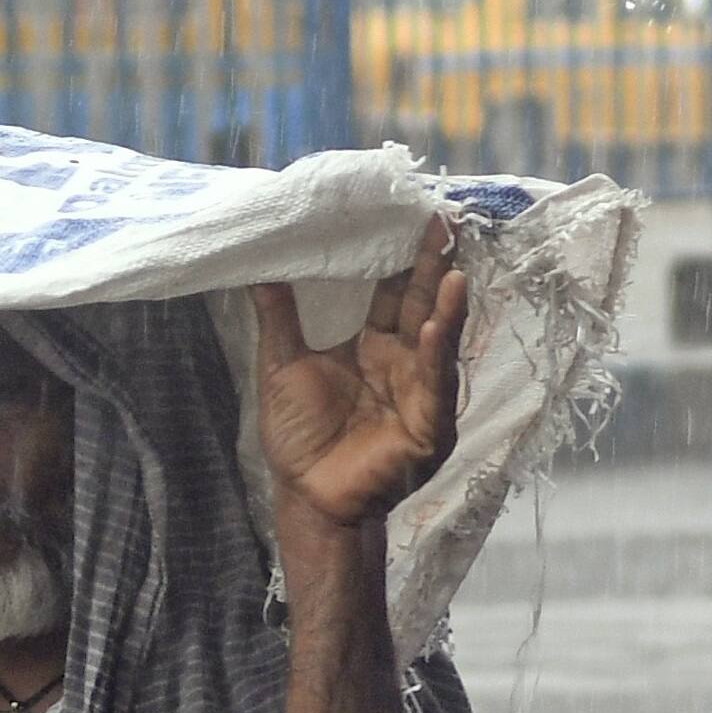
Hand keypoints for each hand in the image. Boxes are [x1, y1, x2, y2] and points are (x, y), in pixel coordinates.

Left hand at [250, 217, 467, 537]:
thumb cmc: (300, 436)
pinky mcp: (428, 427)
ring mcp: (421, 393)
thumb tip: (259, 269)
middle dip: (434, 267)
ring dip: (446, 308)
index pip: (394, 293)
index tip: (414, 216)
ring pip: (438, 342)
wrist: (307, 496)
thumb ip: (278, 318)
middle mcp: (404, 362)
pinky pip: (433, 387)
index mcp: (374, 346)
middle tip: (446, 221)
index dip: (404, 259)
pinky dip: (433, 357)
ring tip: (452, 271)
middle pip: (421, 306)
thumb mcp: (283, 366)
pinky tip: (433, 329)